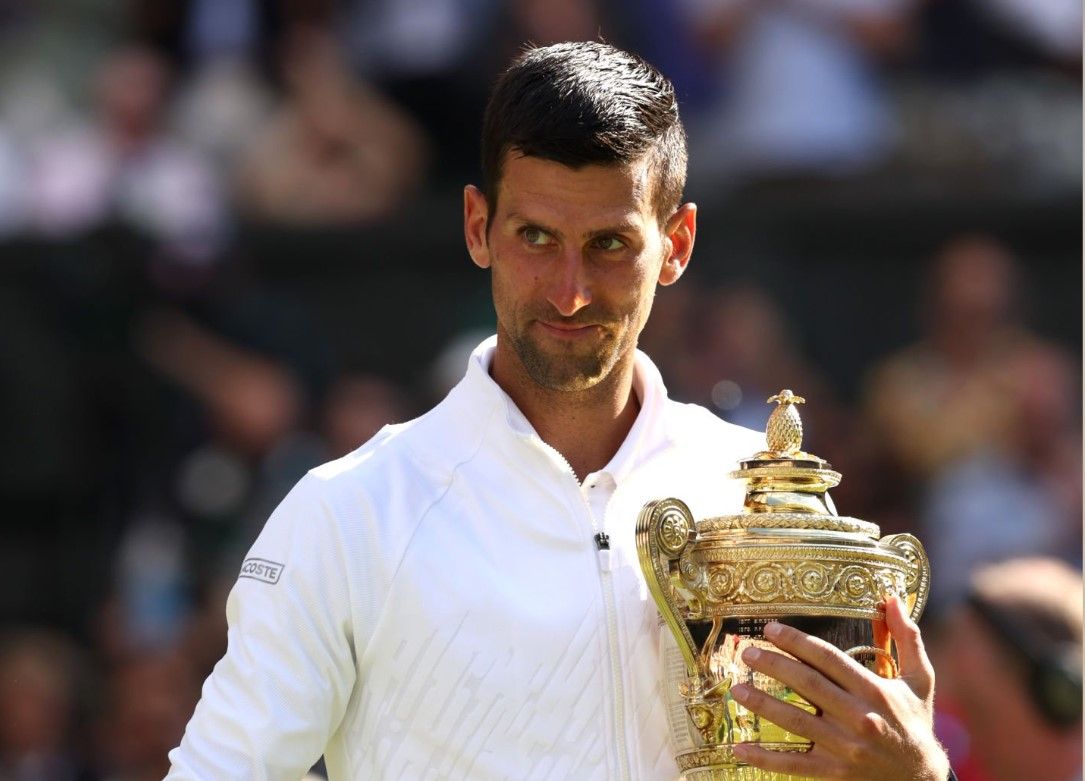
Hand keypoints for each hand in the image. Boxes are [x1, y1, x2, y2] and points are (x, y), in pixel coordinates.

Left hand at [729, 596, 949, 779]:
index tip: (770, 629)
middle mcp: (859, 717)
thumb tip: (894, 599)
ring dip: (763, 704)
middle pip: (807, 684)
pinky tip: (740, 748)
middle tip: (747, 652)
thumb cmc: (916, 723)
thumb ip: (908, 639)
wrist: (923, 780)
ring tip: (737, 690)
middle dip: (774, 665)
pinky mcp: (834, 772)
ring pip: (796, 721)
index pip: (828, 659)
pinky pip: (794, 764)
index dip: (796, 642)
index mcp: (875, 691)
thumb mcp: (920, 679)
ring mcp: (845, 747)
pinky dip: (765, 757)